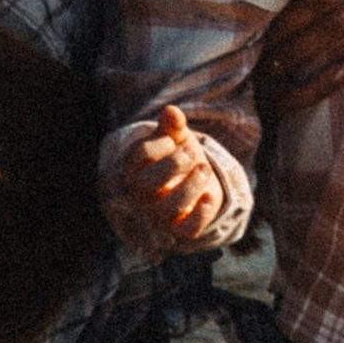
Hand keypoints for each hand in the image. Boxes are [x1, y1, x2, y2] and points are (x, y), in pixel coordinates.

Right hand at [123, 103, 226, 251]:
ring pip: (171, 207)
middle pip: (150, 183)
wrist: (194, 182)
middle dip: (177, 163)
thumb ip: (173, 125)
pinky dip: (201, 214)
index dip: (162, 144)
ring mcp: (158, 215)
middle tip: (192, 153)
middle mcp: (141, 195)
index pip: (141, 156)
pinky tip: (209, 196)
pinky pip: (187, 230)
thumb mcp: (176, 138)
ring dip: (193, 184)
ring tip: (204, 169)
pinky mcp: (179, 230)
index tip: (173, 141)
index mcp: (134, 169)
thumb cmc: (178, 156)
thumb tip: (171, 112)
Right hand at [254, 0, 343, 125]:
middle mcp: (249, 56)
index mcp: (245, 37)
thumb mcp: (255, 51)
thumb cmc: (252, 83)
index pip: (273, 7)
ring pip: (293, 54)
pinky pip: (300, 95)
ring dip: (327, 31)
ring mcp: (259, 83)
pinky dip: (326, 81)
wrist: (230, 134)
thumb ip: (275, 27)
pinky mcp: (269, 110)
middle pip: (285, 25)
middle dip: (320, 5)